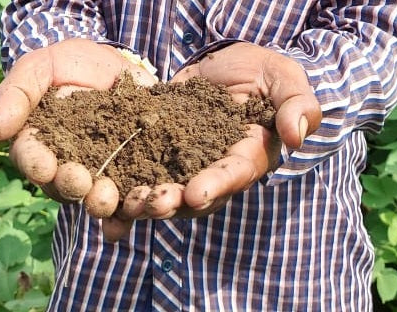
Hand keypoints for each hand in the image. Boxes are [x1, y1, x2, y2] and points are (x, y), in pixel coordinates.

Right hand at [0, 39, 156, 215]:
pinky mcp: (131, 176)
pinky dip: (133, 207)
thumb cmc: (69, 65)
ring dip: (100, 202)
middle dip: (70, 186)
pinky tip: (138, 206)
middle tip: (80, 182)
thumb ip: (16, 94)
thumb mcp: (39, 68)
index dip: (36, 164)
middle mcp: (65, 167)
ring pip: (95, 198)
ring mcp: (98, 175)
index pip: (31, 158)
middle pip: (63, 186)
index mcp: (38, 145)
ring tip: (107, 197)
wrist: (118, 66)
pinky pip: (130, 197)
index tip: (44, 166)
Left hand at [102, 42, 321, 240]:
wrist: (225, 63)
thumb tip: (296, 136)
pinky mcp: (155, 154)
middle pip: (193, 195)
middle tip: (150, 202)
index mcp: (248, 156)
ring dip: (142, 202)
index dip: (216, 184)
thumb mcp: (284, 79)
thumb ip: (297, 104)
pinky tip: (99, 201)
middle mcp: (214, 170)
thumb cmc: (263, 72)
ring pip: (162, 192)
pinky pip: (137, 175)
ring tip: (122, 203)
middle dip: (171, 202)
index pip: (234, 174)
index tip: (196, 191)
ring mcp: (183, 165)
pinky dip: (119, 190)